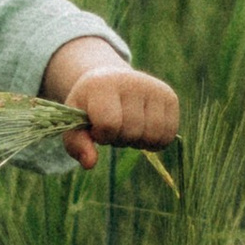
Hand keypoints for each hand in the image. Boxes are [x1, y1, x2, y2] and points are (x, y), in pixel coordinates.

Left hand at [54, 60, 180, 169]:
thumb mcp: (74, 123)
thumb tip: (90, 164)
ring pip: (153, 135)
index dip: (103, 135)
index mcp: (103, 85)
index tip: (97, 129)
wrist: (109, 80)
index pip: (109, 124)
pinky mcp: (170, 97)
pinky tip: (143, 130)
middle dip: (120, 139)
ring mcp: (154, 88)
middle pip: (132, 132)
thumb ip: (76, 144)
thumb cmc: (89, 107)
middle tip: (113, 128)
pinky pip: (168, 135)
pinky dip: (155, 142)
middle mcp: (133, 82)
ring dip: (138, 142)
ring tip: (128, 128)